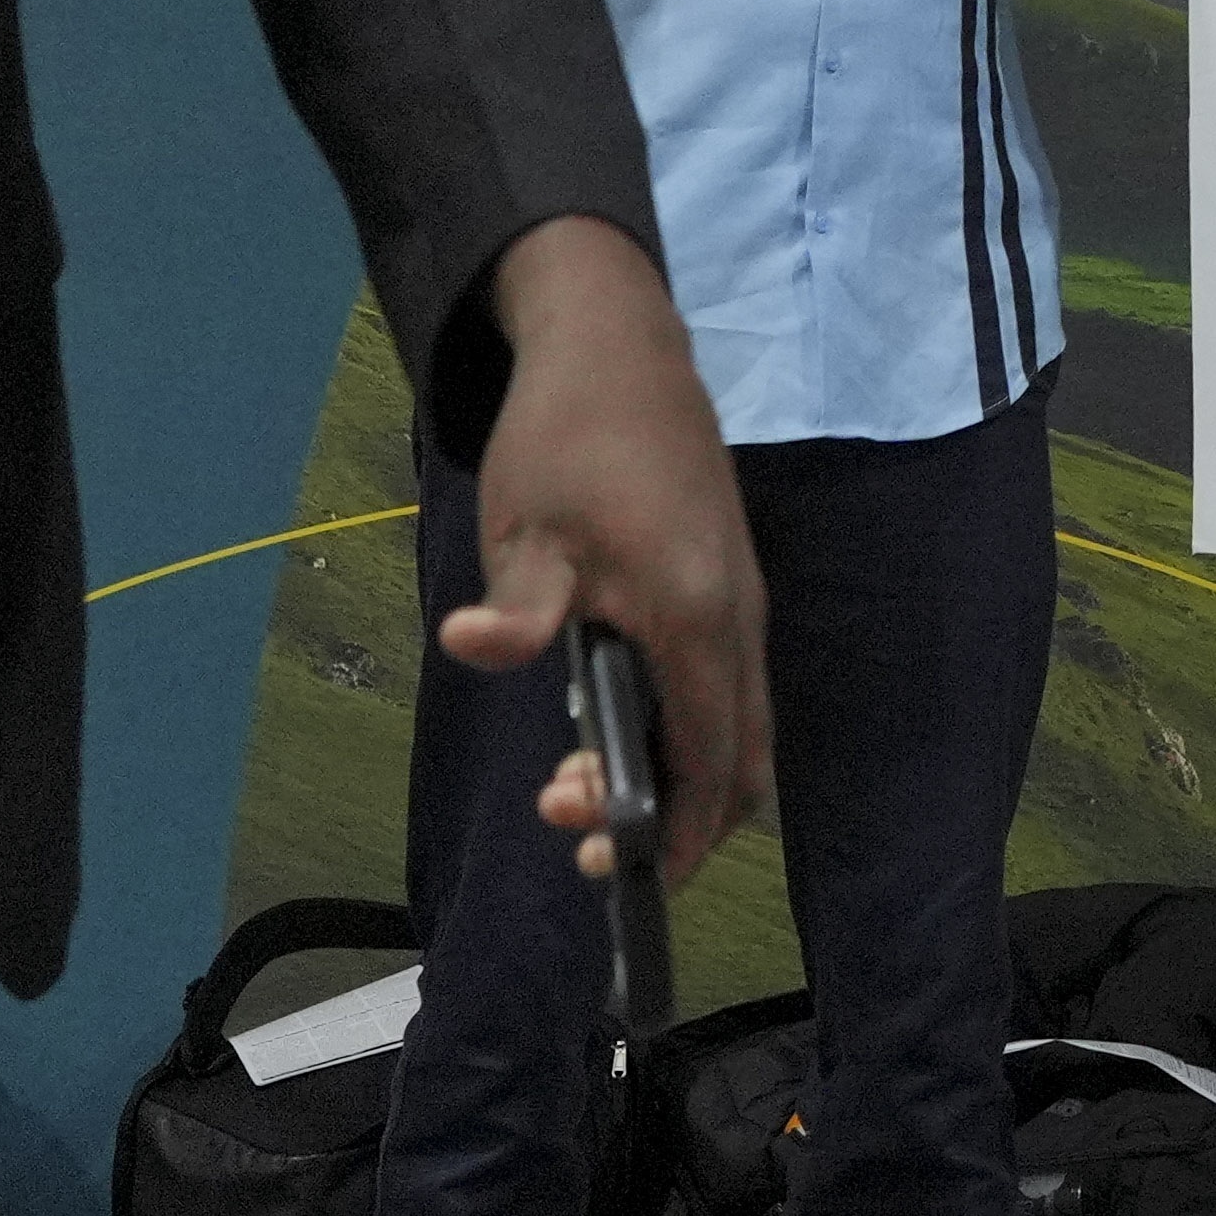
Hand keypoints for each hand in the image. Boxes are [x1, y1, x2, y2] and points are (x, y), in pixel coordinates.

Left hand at [450, 218, 769, 883]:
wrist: (619, 348)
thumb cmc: (568, 438)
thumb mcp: (526, 527)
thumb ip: (518, 606)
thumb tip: (473, 648)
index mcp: (694, 616)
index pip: (707, 759)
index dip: (673, 833)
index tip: (613, 867)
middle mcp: (738, 619)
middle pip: (740, 762)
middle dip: (673, 818)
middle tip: (578, 821)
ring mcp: (742, 602)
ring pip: (739, 728)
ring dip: (675, 773)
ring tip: (582, 774)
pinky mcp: (730, 585)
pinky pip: (729, 689)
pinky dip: (686, 731)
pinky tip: (615, 717)